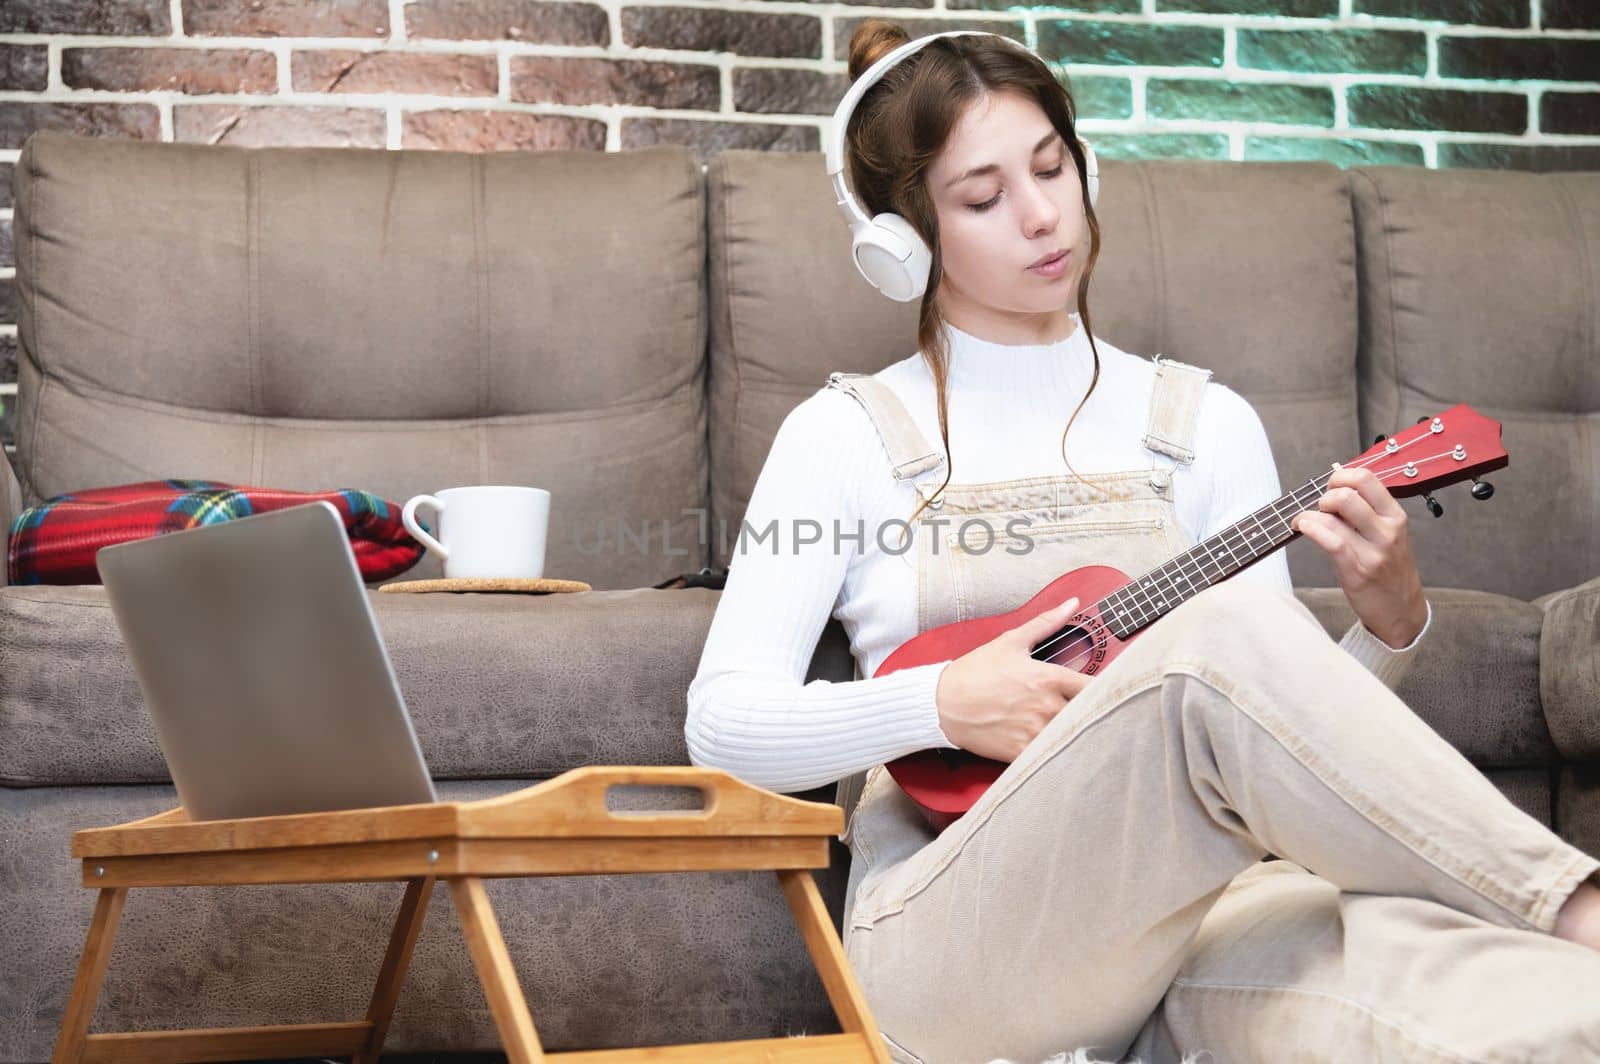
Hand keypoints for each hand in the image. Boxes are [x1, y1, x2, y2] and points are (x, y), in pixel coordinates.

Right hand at [934, 595, 1093, 763]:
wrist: (941, 703)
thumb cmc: (975, 672)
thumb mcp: (1010, 642)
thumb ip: (1046, 623)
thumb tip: (1071, 604)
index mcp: (1048, 677)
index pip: (1095, 687)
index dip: (1106, 690)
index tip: (1109, 691)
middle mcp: (1045, 706)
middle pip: (1088, 714)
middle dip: (1091, 712)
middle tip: (1095, 712)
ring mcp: (1034, 731)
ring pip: (1072, 737)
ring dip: (1075, 733)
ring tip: (1076, 730)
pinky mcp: (1020, 752)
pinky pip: (1050, 757)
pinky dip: (1056, 753)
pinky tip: (1055, 747)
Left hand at [1290, 465, 1427, 648]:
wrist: (1401, 610)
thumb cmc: (1389, 569)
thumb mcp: (1387, 534)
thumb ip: (1366, 512)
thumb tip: (1334, 489)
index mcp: (1394, 515)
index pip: (1366, 479)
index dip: (1341, 477)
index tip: (1331, 488)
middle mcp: (1387, 530)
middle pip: (1347, 494)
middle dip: (1324, 496)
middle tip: (1320, 509)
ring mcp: (1373, 552)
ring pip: (1334, 516)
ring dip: (1310, 514)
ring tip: (1304, 521)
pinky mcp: (1357, 571)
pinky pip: (1330, 541)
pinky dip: (1310, 529)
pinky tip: (1302, 527)